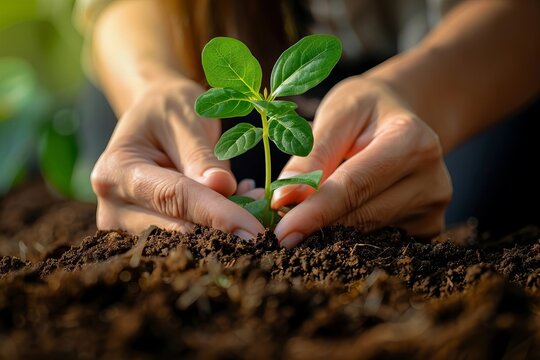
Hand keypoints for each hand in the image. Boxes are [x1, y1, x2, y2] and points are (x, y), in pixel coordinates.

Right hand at [91, 78, 264, 238]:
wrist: (152, 116)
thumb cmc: (169, 109)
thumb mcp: (188, 119)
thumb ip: (203, 156)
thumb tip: (224, 189)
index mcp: (117, 170)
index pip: (173, 198)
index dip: (218, 215)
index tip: (255, 230)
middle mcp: (112, 206)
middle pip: (175, 229)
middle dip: (224, 227)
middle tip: (262, 210)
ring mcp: (123, 226)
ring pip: (182, 243)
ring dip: (222, 230)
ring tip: (249, 199)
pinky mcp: (141, 236)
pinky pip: (184, 242)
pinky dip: (215, 229)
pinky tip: (235, 206)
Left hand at [272, 77, 451, 246]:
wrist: (402, 117)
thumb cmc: (365, 111)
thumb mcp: (336, 115)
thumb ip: (311, 155)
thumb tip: (283, 200)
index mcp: (412, 142)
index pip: (354, 186)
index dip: (314, 212)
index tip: (281, 232)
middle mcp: (432, 180)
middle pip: (360, 217)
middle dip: (315, 225)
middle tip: (278, 227)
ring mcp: (433, 209)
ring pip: (365, 235)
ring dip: (330, 230)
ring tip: (309, 212)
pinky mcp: (428, 229)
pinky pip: (377, 241)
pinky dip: (349, 235)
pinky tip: (338, 218)